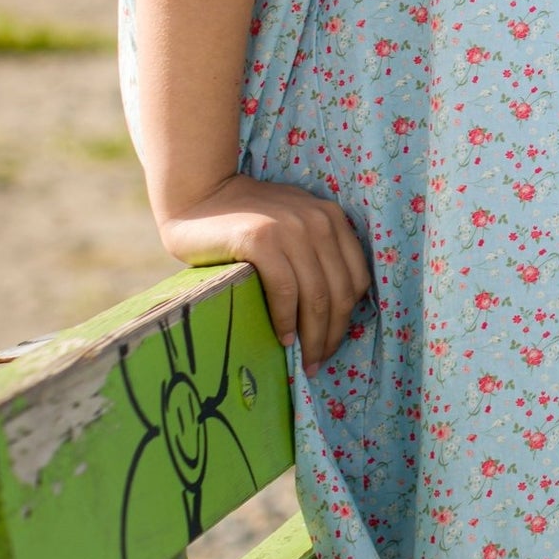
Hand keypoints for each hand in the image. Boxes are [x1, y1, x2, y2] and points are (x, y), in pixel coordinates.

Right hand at [157, 175, 371, 369]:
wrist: (202, 195)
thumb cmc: (247, 218)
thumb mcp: (294, 225)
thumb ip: (315, 252)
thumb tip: (329, 312)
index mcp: (332, 218)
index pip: (356, 277)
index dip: (348, 316)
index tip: (333, 341)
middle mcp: (318, 221)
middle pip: (338, 291)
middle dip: (331, 334)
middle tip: (318, 363)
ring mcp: (290, 229)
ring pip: (315, 295)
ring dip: (312, 335)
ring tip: (304, 360)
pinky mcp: (261, 239)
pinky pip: (285, 290)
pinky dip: (286, 319)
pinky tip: (283, 337)